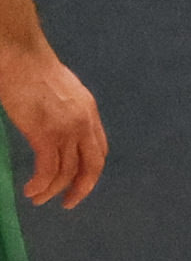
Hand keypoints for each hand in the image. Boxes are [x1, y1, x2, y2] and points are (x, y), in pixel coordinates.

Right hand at [0, 49, 102, 208]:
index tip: (78, 182)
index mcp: (88, 112)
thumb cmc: (32, 71)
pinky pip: (48, 169)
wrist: (21, 57)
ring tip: (38, 199)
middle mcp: (84, 123)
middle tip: (68, 202)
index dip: (91, 170)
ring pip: (67, 171)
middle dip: (82, 188)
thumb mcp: (60, 92)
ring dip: (52, 190)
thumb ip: (65, 111)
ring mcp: (66, 129)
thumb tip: (54, 125)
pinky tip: (30, 190)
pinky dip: (40, 184)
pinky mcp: (45, 133)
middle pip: (92, 165)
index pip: (98, 149)